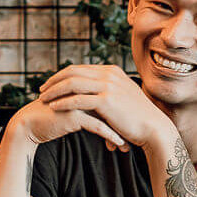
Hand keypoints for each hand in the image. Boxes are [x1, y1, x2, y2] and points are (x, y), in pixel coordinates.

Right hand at [12, 89, 129, 150]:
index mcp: (83, 86)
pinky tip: (119, 144)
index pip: (108, 98)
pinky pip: (98, 126)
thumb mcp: (71, 109)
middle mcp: (82, 90)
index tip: (129, 128)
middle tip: (133, 136)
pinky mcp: (74, 114)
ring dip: (119, 131)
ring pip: (107, 116)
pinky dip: (111, 135)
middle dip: (123, 123)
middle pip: (111, 105)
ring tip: (127, 146)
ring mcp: (78, 100)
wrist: (29, 125)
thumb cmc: (50, 118)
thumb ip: (86, 105)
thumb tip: (105, 113)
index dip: (119, 113)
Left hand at [38, 64, 174, 150]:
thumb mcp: (122, 96)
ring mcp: (108, 86)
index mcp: (111, 71)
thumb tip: (92, 94)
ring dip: (54, 91)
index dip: (62, 75)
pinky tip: (53, 108)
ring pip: (72, 84)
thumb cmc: (138, 117)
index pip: (80, 68)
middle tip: (41, 90)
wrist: (154, 129)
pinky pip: (77, 99)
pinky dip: (63, 102)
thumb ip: (107, 91)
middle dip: (54, 80)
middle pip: (72, 72)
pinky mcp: (106, 100)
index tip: (50, 84)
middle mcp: (109, 74)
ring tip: (43, 99)